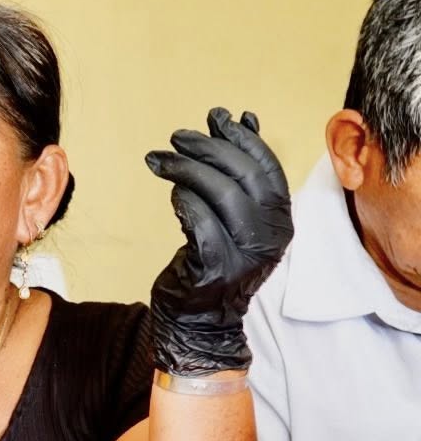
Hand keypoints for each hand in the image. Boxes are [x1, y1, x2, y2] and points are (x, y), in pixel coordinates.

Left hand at [143, 107, 292, 375]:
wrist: (200, 322)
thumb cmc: (213, 262)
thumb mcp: (236, 217)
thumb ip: (240, 174)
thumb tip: (243, 119)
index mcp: (281, 220)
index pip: (267, 167)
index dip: (242, 138)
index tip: (216, 119)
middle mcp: (270, 236)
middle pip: (244, 176)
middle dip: (209, 149)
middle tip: (178, 137)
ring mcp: (245, 254)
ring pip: (221, 194)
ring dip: (187, 169)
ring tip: (160, 159)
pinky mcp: (214, 268)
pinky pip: (199, 222)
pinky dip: (184, 200)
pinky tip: (172, 192)